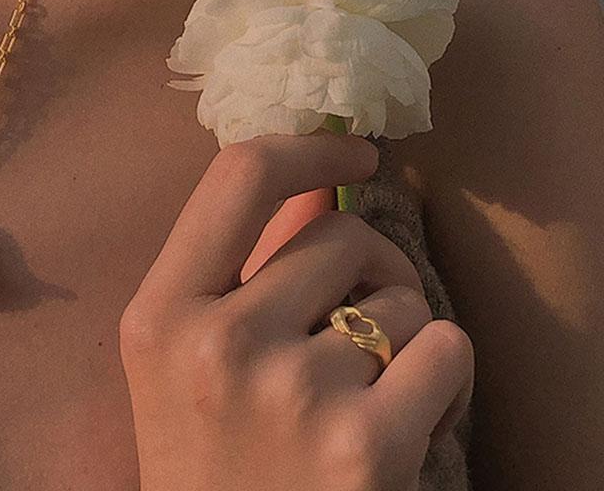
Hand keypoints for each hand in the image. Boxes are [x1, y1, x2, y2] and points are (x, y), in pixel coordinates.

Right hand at [119, 130, 473, 490]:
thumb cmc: (210, 460)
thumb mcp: (187, 358)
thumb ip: (238, 270)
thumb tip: (320, 187)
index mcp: (160, 314)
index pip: (240, 176)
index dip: (309, 146)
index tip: (356, 150)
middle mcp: (218, 343)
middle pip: (339, 234)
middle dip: (369, 263)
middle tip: (356, 316)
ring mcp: (292, 393)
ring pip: (401, 297)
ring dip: (399, 331)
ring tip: (360, 390)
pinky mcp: (366, 447)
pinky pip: (446, 349)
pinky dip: (440, 376)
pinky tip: (402, 422)